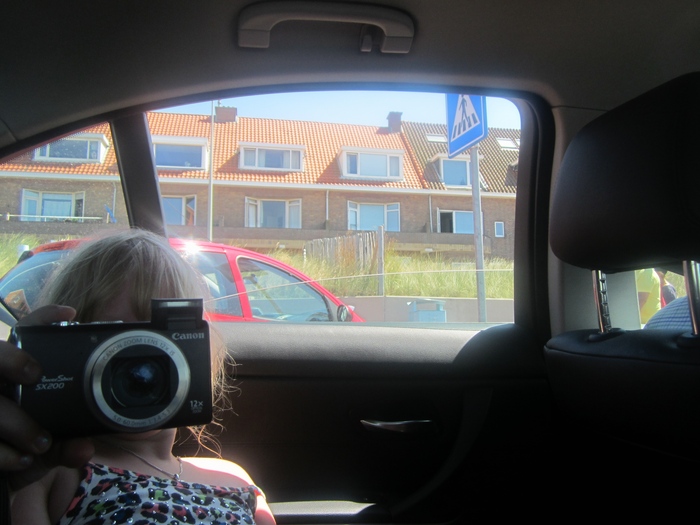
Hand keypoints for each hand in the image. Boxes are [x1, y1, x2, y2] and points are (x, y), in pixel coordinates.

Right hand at [0, 305, 93, 489]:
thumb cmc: (26, 446)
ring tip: (41, 442)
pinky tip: (22, 460)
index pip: (25, 333)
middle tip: (34, 374)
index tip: (69, 314)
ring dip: (15, 421)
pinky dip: (4, 452)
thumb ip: (67, 443)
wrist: (2, 475)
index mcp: (16, 376)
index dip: (44, 318)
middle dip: (11, 359)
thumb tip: (82, 447)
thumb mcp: (51, 444)